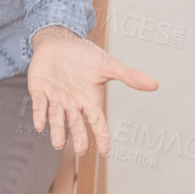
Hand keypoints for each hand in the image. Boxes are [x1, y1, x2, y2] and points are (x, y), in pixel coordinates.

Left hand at [27, 27, 157, 154]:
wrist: (59, 42)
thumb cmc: (84, 55)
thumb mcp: (108, 65)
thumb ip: (129, 77)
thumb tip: (155, 84)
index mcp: (90, 100)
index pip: (97, 121)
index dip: (101, 135)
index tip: (105, 151)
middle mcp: (72, 104)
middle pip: (76, 123)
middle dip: (78, 136)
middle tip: (80, 150)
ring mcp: (56, 98)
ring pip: (56, 117)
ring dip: (57, 130)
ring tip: (58, 144)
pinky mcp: (39, 90)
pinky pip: (39, 104)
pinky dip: (40, 114)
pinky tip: (40, 124)